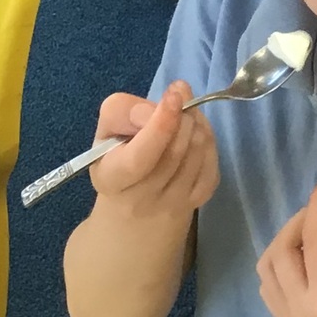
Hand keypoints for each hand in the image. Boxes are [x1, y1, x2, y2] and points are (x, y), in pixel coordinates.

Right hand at [87, 82, 217, 222]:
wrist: (130, 219)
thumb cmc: (115, 164)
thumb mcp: (105, 134)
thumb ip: (126, 110)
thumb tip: (174, 96)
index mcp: (111, 179)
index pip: (139, 158)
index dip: (160, 126)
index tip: (174, 96)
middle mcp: (141, 200)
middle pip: (174, 152)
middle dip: (182, 116)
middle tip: (179, 97)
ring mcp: (172, 205)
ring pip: (196, 154)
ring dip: (197, 124)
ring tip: (186, 113)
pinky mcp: (196, 203)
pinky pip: (212, 165)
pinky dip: (209, 141)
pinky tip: (196, 132)